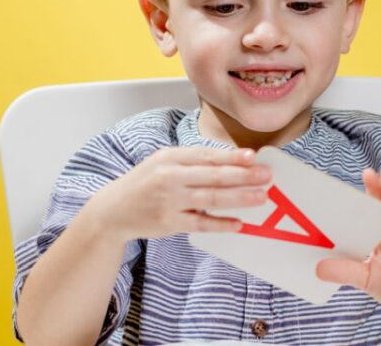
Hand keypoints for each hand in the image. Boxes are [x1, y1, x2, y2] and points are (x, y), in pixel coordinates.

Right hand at [90, 147, 271, 241]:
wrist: (113, 210)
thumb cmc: (145, 182)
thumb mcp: (163, 162)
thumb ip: (193, 161)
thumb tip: (232, 161)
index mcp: (170, 157)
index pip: (206, 156)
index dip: (231, 157)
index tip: (253, 157)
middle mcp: (169, 177)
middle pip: (213, 176)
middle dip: (243, 176)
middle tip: (266, 177)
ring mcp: (169, 201)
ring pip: (211, 199)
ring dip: (239, 198)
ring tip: (261, 197)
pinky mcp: (169, 223)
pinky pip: (201, 224)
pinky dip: (221, 224)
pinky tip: (238, 224)